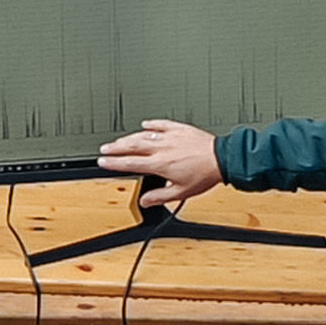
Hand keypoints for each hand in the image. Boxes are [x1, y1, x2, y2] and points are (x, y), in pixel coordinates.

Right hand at [97, 119, 223, 206]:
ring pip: (144, 135)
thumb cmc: (205, 174)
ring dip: (129, 138)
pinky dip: (152, 124)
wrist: (222, 159)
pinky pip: (162, 124)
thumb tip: (146, 200)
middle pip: (132, 146)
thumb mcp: (182, 192)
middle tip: (104, 149)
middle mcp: (163, 148)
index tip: (102, 162)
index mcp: (160, 164)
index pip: (130, 163)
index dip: (114, 163)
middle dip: (115, 148)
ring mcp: (171, 137)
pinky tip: (145, 125)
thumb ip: (161, 196)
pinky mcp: (180, 129)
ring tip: (119, 140)